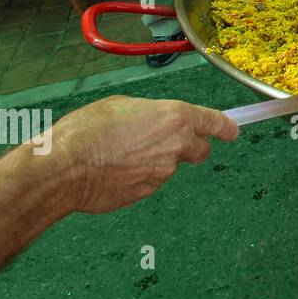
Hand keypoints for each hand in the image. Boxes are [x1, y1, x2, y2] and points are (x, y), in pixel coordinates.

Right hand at [48, 96, 238, 213]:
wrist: (65, 168)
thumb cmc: (89, 129)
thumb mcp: (122, 105)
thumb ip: (150, 114)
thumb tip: (155, 123)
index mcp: (176, 117)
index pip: (214, 122)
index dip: (225, 127)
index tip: (233, 131)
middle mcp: (177, 145)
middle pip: (199, 150)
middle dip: (189, 147)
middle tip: (164, 143)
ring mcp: (164, 172)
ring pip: (168, 166)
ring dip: (154, 161)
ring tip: (120, 155)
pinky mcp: (147, 192)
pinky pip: (149, 181)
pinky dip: (138, 177)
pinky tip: (114, 171)